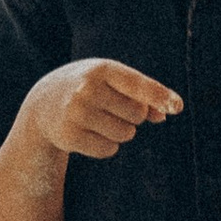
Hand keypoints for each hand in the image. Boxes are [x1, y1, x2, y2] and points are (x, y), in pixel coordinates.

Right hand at [23, 57, 181, 162]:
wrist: (44, 103)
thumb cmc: (89, 89)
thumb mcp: (112, 82)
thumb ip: (141, 94)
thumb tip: (166, 112)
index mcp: (102, 70)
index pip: (138, 84)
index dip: (159, 96)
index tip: (177, 107)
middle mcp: (87, 89)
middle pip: (138, 114)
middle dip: (132, 116)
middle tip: (111, 108)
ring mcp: (76, 113)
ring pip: (126, 134)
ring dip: (120, 132)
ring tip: (99, 120)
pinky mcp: (69, 136)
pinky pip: (109, 150)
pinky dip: (106, 146)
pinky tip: (89, 134)